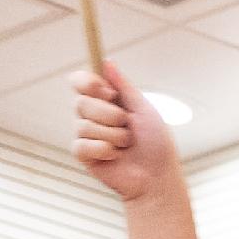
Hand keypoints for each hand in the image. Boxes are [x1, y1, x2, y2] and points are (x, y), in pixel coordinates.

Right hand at [71, 62, 186, 208]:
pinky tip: (115, 156)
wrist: (158, 176)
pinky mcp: (84, 155)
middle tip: (127, 124)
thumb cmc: (156, 143)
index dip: (87, 83)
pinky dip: (104, 150)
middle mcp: (93, 115)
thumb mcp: (144, 110)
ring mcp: (86, 135)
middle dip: (108, 114)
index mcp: (106, 101)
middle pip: (80, 102)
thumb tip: (107, 61)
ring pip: (83, 125)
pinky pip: (82, 145)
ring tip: (127, 145)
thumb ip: (124, 87)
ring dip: (113, 135)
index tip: (107, 92)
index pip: (80, 82)